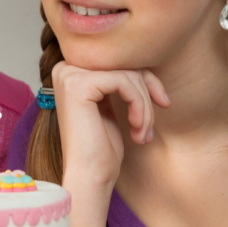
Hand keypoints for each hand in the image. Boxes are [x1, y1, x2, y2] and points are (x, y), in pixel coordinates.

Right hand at [52, 62, 169, 188]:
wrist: (88, 175)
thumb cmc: (101, 147)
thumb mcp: (113, 104)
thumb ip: (120, 78)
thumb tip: (146, 51)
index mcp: (71, 71)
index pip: (119, 60)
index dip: (145, 79)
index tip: (162, 104)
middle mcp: (65, 68)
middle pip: (124, 62)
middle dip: (148, 91)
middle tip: (150, 125)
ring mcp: (69, 75)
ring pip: (128, 73)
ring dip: (145, 106)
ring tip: (143, 133)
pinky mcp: (79, 84)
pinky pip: (125, 82)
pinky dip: (139, 106)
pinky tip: (137, 129)